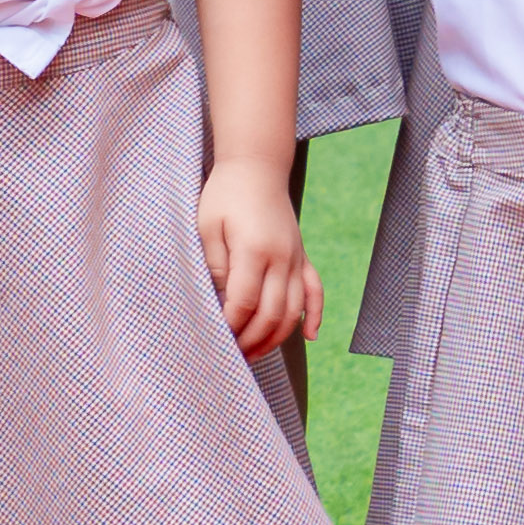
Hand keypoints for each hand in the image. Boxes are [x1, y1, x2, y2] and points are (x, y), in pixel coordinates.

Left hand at [198, 156, 316, 352]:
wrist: (256, 167)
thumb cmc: (225, 196)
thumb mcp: (207, 228)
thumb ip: (216, 266)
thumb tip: (223, 302)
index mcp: (254, 250)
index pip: (243, 302)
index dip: (230, 326)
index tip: (214, 338)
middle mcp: (282, 258)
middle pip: (272, 313)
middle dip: (251, 340)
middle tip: (231, 357)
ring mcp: (295, 258)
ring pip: (294, 309)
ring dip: (277, 337)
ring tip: (255, 354)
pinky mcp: (302, 255)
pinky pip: (315, 289)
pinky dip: (315, 314)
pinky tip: (310, 336)